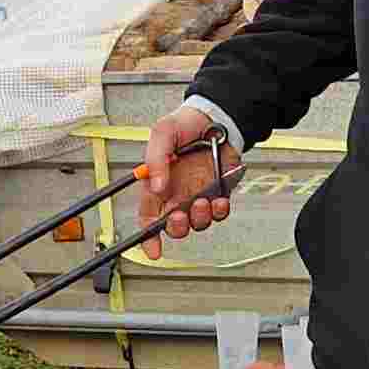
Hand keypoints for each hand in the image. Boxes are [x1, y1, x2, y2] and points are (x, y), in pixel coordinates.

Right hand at [136, 107, 238, 239]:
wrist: (215, 118)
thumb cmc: (184, 125)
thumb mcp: (162, 134)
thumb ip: (155, 159)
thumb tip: (157, 186)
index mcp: (157, 185)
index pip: (148, 217)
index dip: (148, 237)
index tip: (153, 250)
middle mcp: (176, 194)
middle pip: (173, 226)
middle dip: (176, 227)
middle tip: (179, 215)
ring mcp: (198, 196)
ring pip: (197, 223)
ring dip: (199, 218)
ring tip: (202, 201)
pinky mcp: (218, 194)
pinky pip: (219, 213)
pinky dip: (219, 211)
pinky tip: (219, 200)